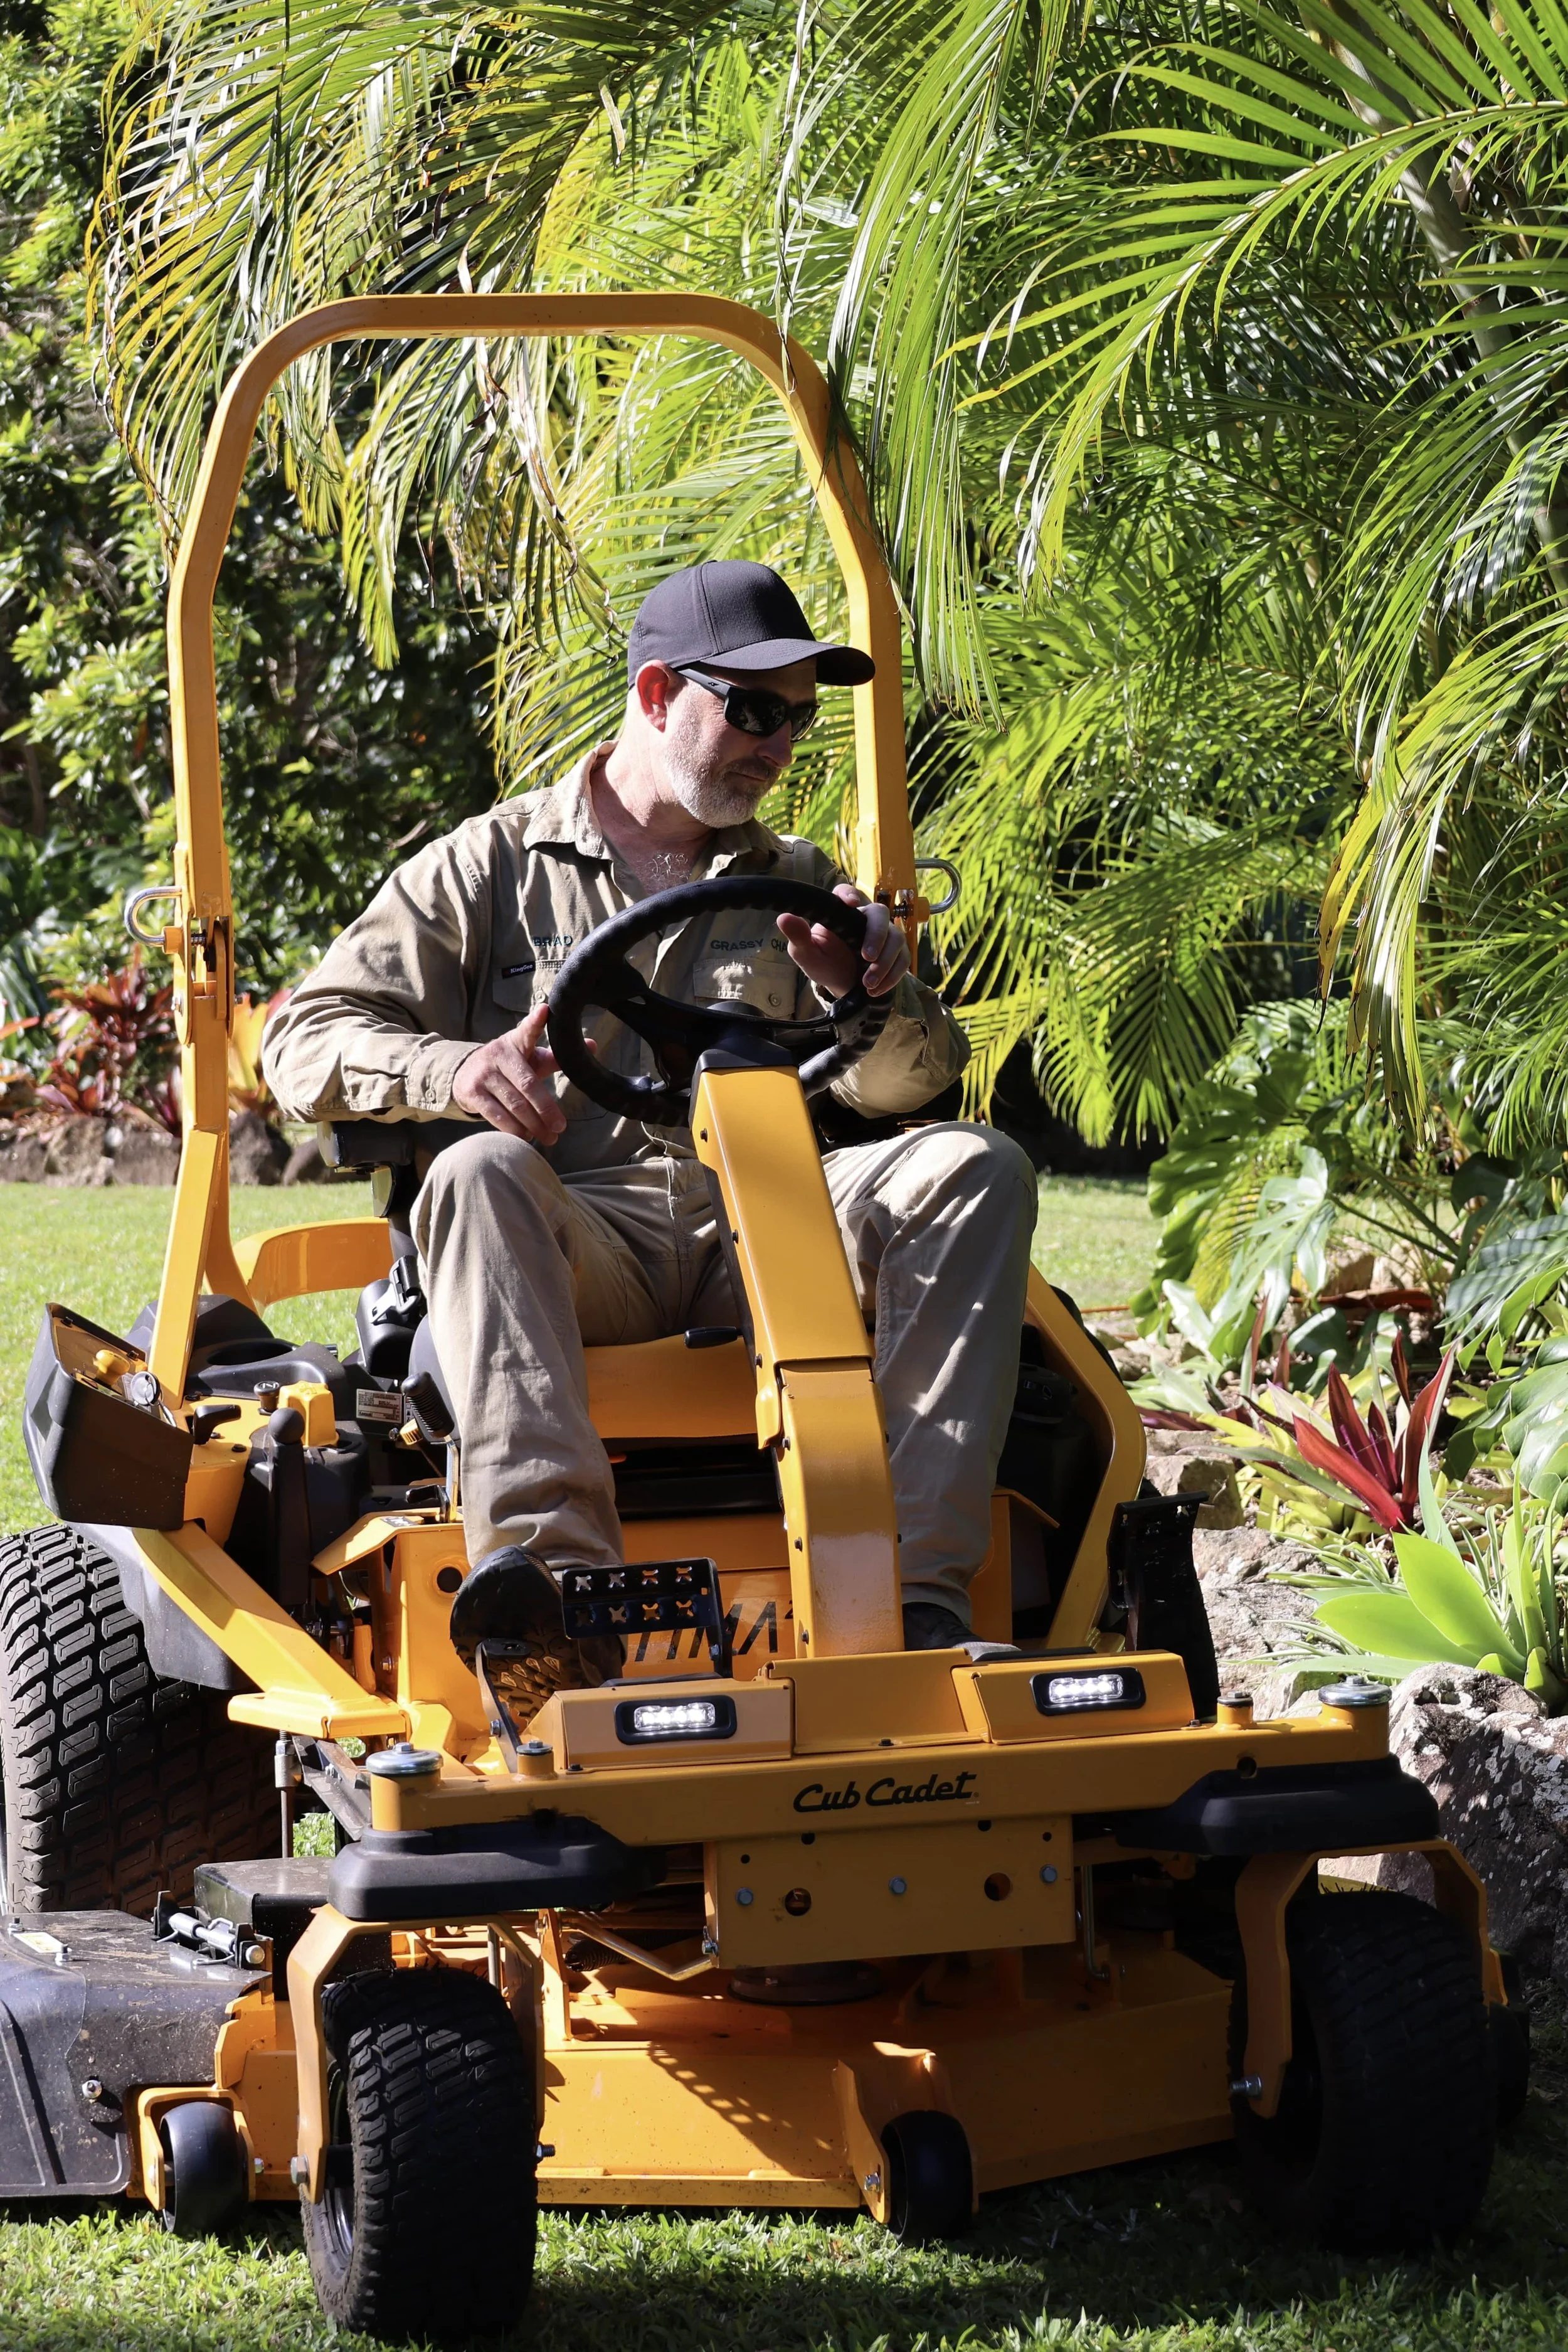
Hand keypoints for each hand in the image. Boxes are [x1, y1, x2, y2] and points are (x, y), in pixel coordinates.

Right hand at [452, 1002, 567, 1142]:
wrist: (465, 1072)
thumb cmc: (508, 1065)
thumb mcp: (529, 1056)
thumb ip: (557, 1056)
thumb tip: (593, 1045)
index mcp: (516, 1041)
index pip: (527, 1029)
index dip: (536, 1021)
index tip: (545, 1010)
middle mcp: (499, 1054)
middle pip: (528, 1084)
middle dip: (546, 1109)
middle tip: (560, 1127)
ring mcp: (483, 1074)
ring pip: (514, 1104)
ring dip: (533, 1124)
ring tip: (548, 1137)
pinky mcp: (472, 1093)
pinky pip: (496, 1116)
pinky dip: (513, 1129)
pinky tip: (525, 1137)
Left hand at [777, 883, 909, 1000]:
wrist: (842, 987)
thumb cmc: (823, 963)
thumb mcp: (806, 954)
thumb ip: (797, 936)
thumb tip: (784, 917)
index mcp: (841, 912)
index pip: (847, 893)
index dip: (851, 895)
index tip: (852, 904)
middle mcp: (865, 918)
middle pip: (880, 913)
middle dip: (877, 936)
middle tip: (867, 957)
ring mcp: (885, 935)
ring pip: (896, 938)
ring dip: (885, 963)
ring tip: (868, 983)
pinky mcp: (897, 953)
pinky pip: (903, 959)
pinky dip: (892, 976)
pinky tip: (876, 989)